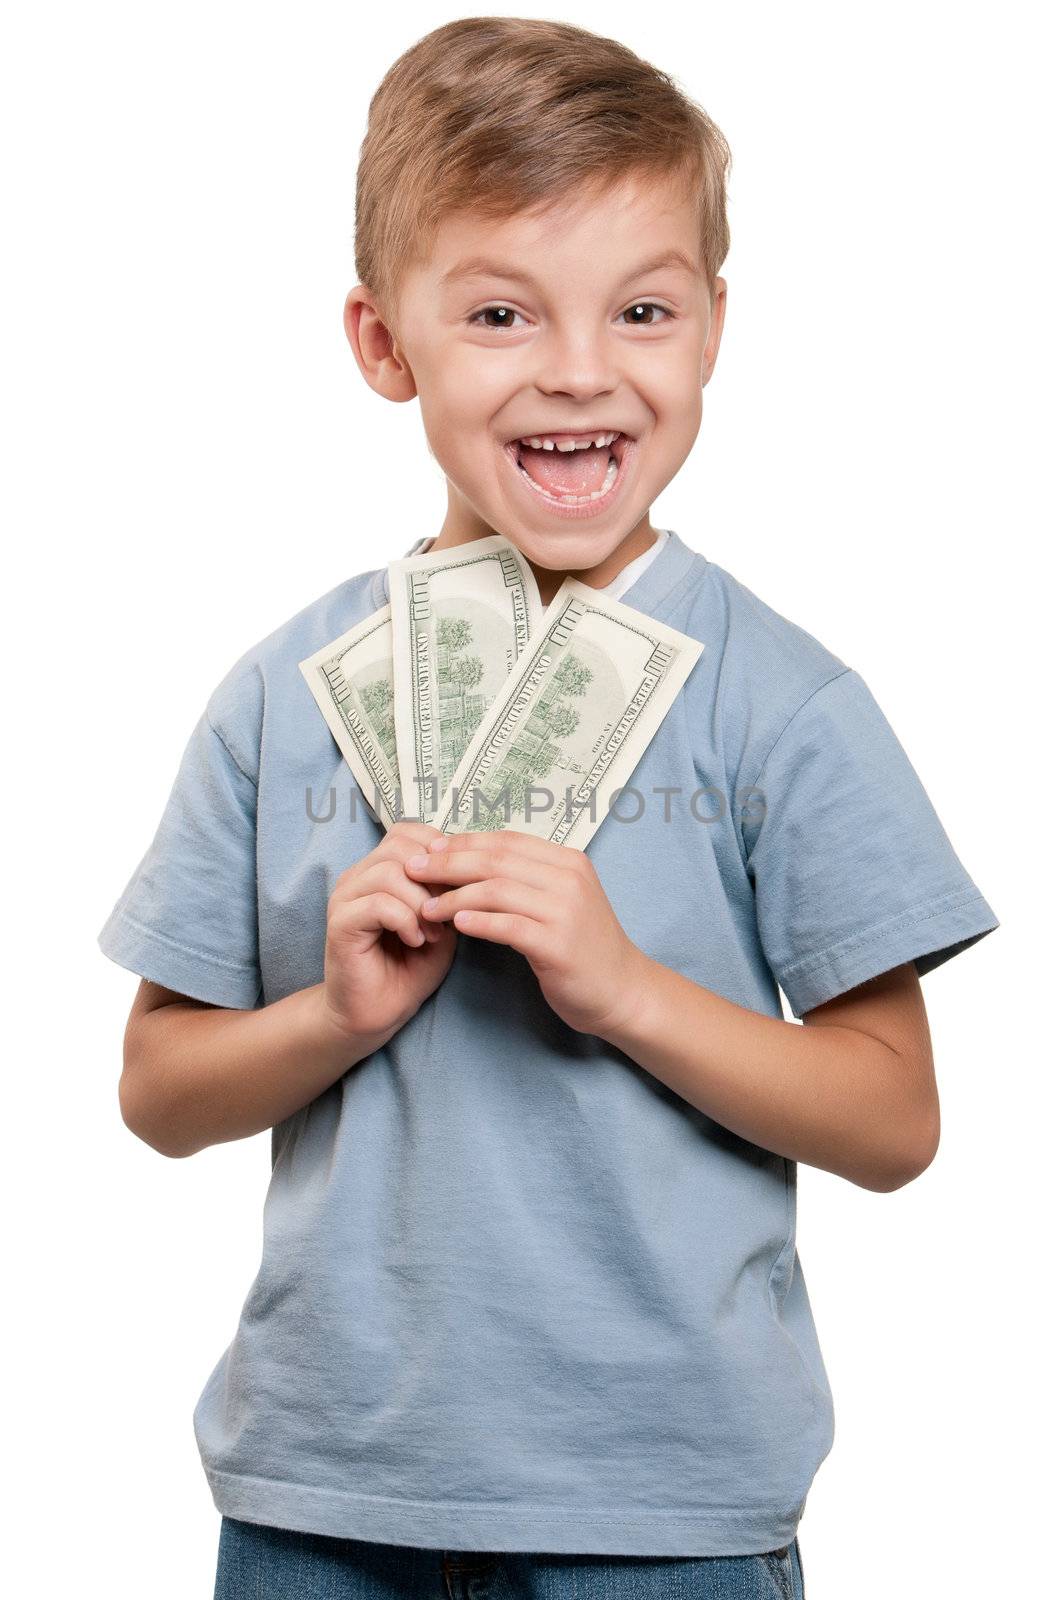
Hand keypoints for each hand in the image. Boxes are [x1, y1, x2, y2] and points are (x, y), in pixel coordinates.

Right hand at [322, 820, 457, 1041]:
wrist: (379, 1012)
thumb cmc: (410, 967)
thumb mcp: (441, 919)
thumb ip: (448, 889)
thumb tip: (466, 861)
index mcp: (379, 868)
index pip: (409, 831)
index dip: (441, 854)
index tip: (458, 888)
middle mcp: (357, 876)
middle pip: (400, 846)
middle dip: (434, 878)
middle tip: (447, 914)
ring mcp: (345, 897)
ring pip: (390, 871)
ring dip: (421, 903)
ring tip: (433, 933)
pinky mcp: (340, 923)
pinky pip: (378, 903)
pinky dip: (406, 920)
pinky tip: (416, 941)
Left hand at [404, 828, 647, 1036]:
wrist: (623, 991)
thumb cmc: (585, 947)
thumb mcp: (562, 901)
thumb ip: (528, 879)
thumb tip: (473, 861)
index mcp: (569, 861)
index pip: (506, 841)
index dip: (464, 841)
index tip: (430, 849)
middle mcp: (569, 879)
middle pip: (496, 861)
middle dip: (448, 863)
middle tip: (412, 870)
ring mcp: (565, 911)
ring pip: (496, 891)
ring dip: (454, 897)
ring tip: (426, 906)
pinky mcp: (558, 945)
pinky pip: (508, 926)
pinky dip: (478, 922)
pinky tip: (456, 925)